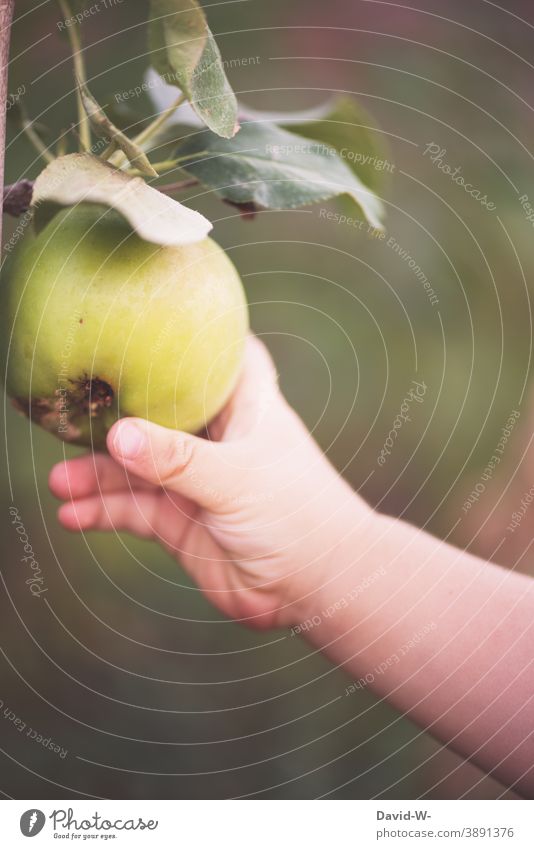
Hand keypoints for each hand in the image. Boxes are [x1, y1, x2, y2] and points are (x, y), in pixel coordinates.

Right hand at [49, 337, 370, 629]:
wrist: (315, 587)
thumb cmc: (296, 514)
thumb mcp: (236, 478)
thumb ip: (176, 460)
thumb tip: (117, 434)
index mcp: (243, 406)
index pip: (221, 354)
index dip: (194, 334)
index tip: (153, 317)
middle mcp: (216, 438)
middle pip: (156, 412)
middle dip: (114, 415)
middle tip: (66, 419)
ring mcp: (196, 481)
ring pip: (137, 468)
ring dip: (98, 475)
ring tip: (59, 483)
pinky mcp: (181, 522)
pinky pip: (134, 511)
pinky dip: (104, 513)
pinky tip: (74, 516)